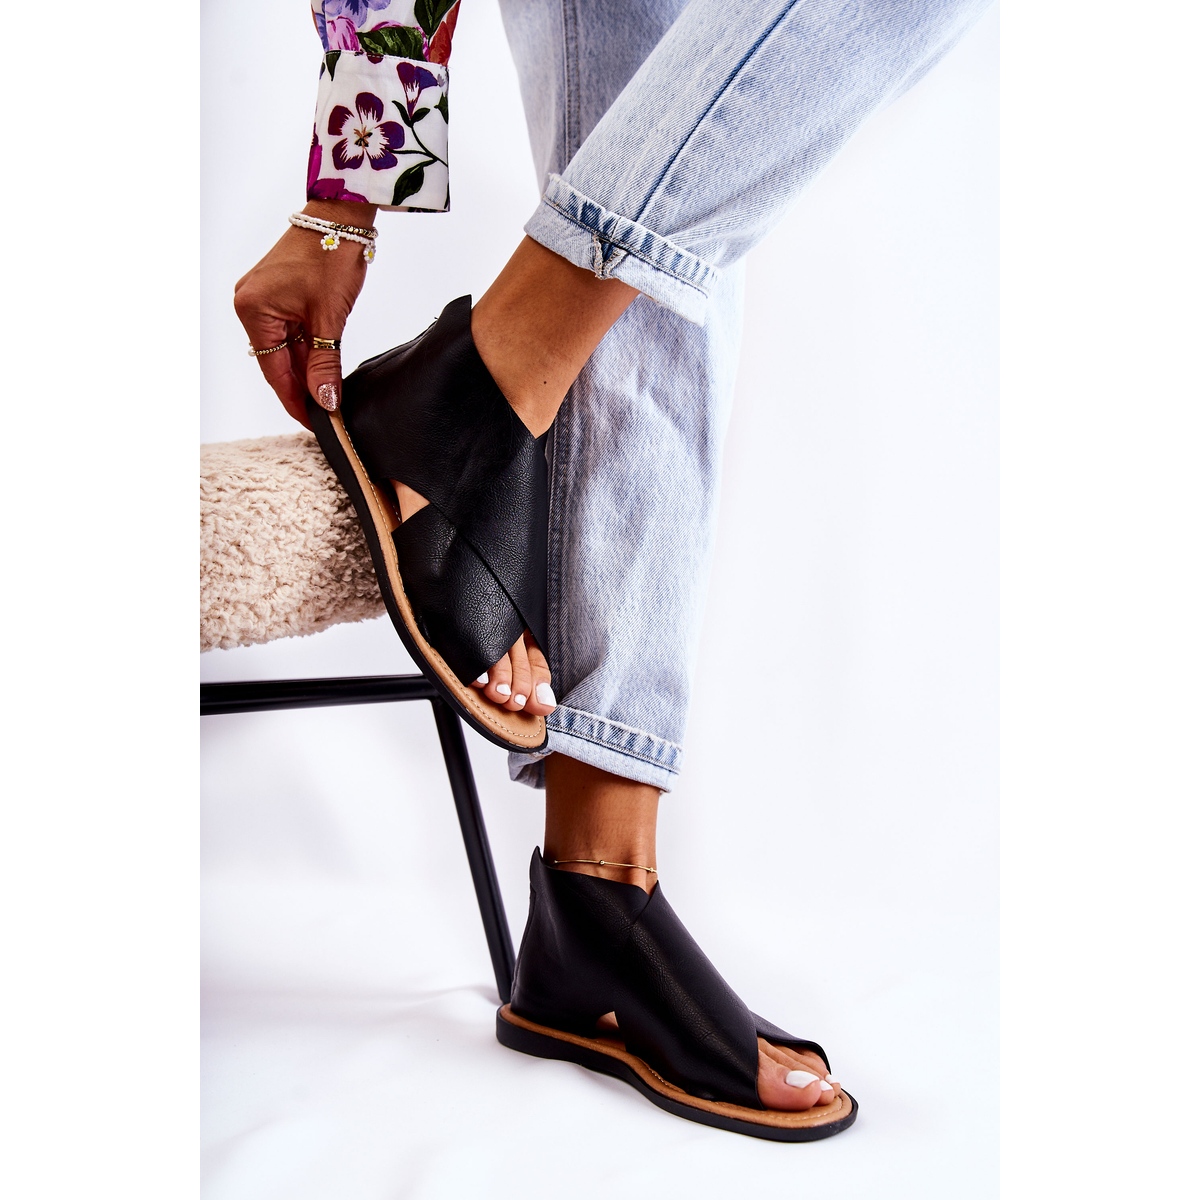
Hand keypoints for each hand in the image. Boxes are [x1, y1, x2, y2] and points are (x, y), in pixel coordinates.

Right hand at [233, 199, 377, 427]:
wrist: (341, 217)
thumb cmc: (330, 255)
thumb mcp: (329, 318)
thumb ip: (324, 363)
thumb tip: (325, 401)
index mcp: (253, 310)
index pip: (274, 371)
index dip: (295, 401)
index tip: (314, 424)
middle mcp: (250, 306)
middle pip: (278, 362)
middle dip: (302, 388)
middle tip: (327, 416)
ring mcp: (262, 300)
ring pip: (286, 350)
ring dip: (306, 371)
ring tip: (328, 397)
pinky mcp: (277, 296)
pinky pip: (290, 334)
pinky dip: (307, 351)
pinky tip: (323, 370)